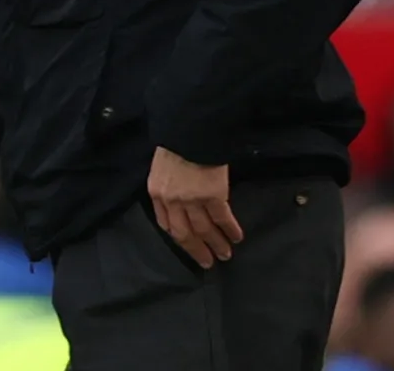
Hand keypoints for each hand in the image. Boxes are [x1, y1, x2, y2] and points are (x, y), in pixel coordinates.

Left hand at [147, 146, 242, 267]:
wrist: (190, 131)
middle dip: (196, 250)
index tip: (188, 247)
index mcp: (157, 193)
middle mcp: (172, 201)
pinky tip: (237, 237)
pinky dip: (230, 230)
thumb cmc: (177, 145)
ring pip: (204, 230)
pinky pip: (222, 219)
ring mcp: (192, 200)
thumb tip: (179, 201)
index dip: (179, 238)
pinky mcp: (213, 196)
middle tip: (208, 263)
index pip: (166, 224)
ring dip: (216, 244)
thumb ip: (168, 186)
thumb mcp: (162, 168)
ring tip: (225, 255)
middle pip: (184, 233)